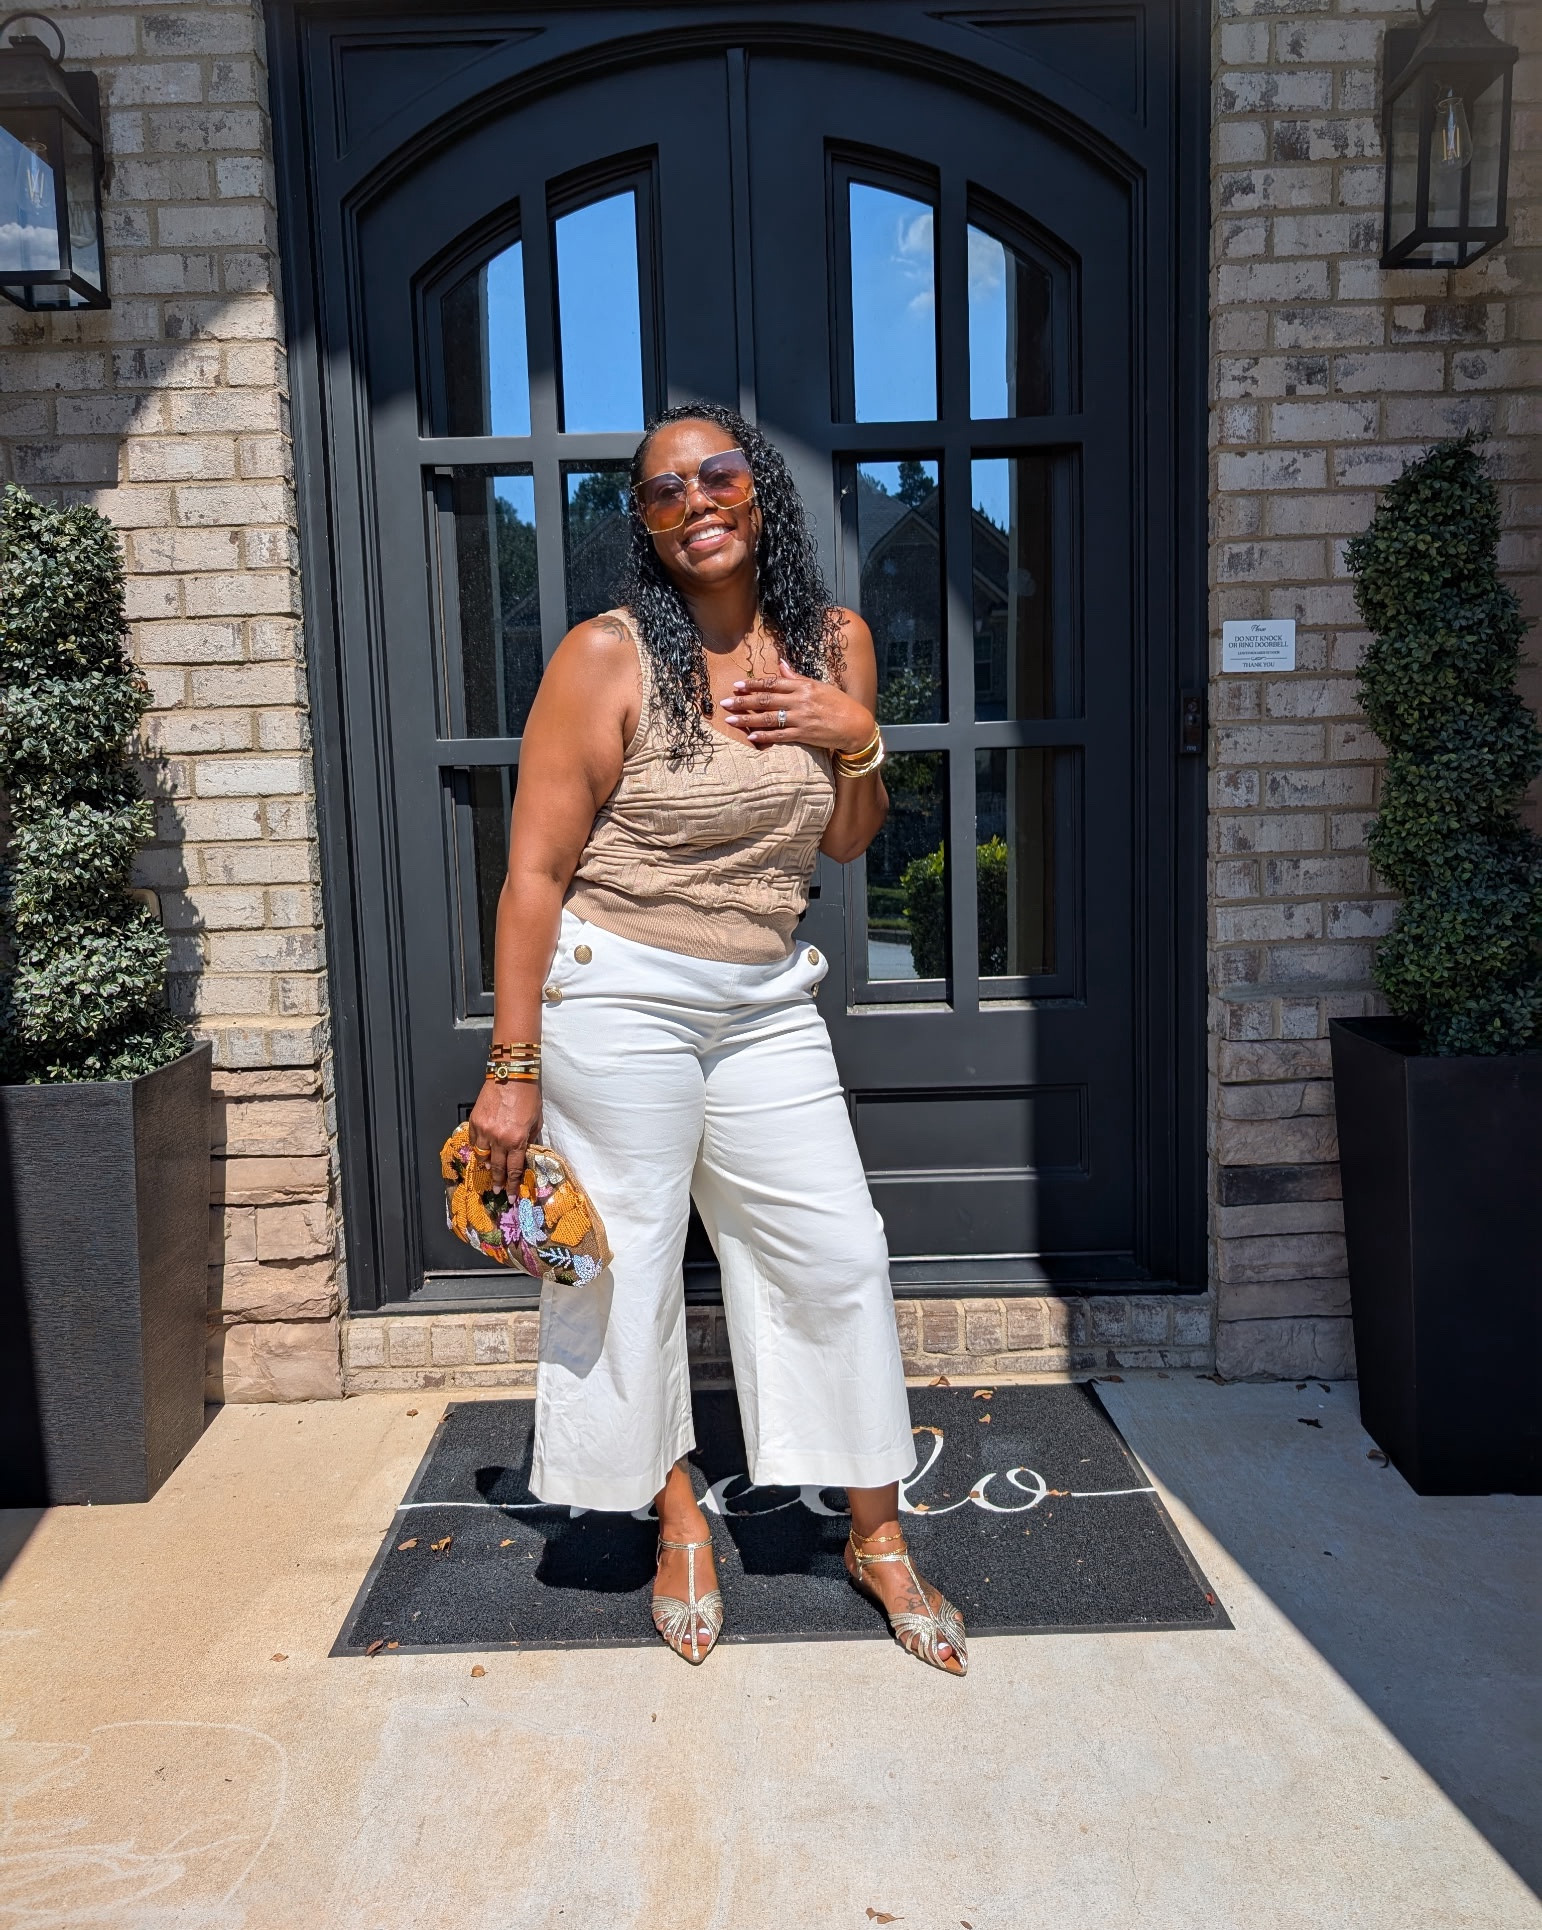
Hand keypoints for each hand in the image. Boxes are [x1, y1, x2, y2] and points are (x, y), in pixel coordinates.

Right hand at [466, 1077, 542, 1191]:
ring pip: (482, 1156)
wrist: (512, 1075)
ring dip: (486, 1166)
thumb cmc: (529, 1096)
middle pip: (497, 1167)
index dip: (512, 1184)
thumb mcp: (536, 1120)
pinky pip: (474, 1141)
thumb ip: (530, 1138)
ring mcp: (484, 1130)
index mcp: (517, 1140)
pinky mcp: (475, 1121)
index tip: (510, 1195)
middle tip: (497, 1191)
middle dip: (498, 1181)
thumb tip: (523, 1151)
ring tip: (488, 1172)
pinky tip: (481, 1152)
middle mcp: (499, 1139)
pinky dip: (478, 1148)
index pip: (514, 1169)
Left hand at [719, 659, 874, 755]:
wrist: (856, 725)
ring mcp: (801, 718)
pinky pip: (780, 735)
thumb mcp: (819, 686)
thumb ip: (797, 678)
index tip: (737, 685)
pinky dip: (765, 736)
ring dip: (748, 719)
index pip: (773, 683)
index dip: (753, 684)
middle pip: (766, 699)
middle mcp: (800, 700)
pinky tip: (751, 736)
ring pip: (769, 717)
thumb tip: (781, 665)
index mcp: (803, 686)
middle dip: (743, 701)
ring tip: (730, 719)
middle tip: (725, 703)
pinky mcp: (804, 734)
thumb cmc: (839, 704)